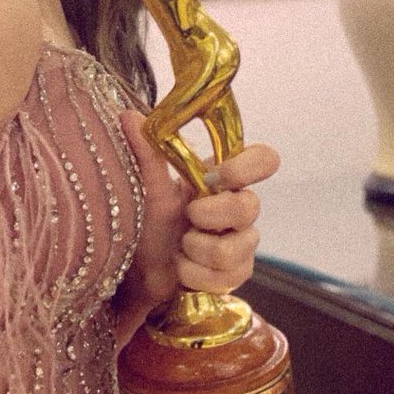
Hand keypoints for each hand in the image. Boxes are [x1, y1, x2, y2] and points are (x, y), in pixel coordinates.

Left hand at [118, 110, 278, 303]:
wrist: (139, 270)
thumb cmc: (149, 221)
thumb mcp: (146, 188)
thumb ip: (146, 155)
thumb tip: (130, 116)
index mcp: (223, 177)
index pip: (263, 160)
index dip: (249, 166)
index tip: (216, 175)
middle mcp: (239, 206)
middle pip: (250, 206)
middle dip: (210, 214)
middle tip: (187, 216)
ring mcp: (242, 241)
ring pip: (236, 248)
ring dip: (196, 249)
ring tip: (179, 246)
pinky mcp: (237, 272)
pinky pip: (226, 277)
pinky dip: (194, 273)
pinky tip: (182, 267)